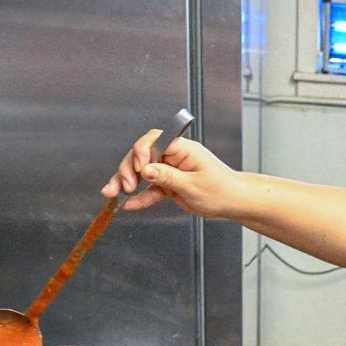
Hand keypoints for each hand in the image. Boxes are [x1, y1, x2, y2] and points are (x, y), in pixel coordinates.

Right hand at [101, 130, 239, 218]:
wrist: (234, 203)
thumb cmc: (222, 191)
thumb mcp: (193, 186)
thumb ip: (167, 177)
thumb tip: (145, 170)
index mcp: (182, 149)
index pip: (154, 140)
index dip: (141, 151)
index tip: (139, 168)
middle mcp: (173, 156)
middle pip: (142, 155)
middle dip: (128, 168)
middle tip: (125, 185)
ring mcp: (170, 170)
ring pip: (141, 173)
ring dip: (125, 183)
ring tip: (111, 194)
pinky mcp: (169, 184)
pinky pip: (149, 189)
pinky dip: (139, 197)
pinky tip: (127, 205)